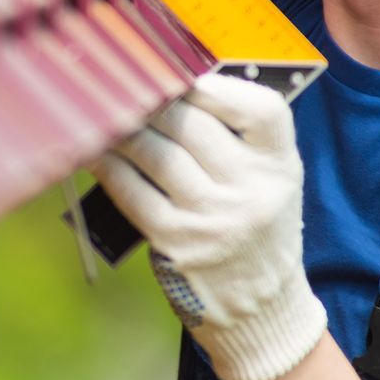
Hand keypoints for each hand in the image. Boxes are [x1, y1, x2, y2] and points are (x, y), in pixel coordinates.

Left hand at [92, 73, 328, 379]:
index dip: (216, 86)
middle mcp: (252, 191)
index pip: (260, 110)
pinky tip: (98, 152)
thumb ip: (239, 133)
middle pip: (193, 124)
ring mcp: (213, 219)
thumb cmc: (256, 223)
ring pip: (156, 153)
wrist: (258, 304)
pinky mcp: (176, 243)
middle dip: (153, 100)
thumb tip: (174, 80)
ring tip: (107, 113)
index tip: (183, 75)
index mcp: (281, 166)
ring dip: (124, 129)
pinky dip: (110, 166)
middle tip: (127, 85)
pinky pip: (132, 191)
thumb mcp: (270, 178)